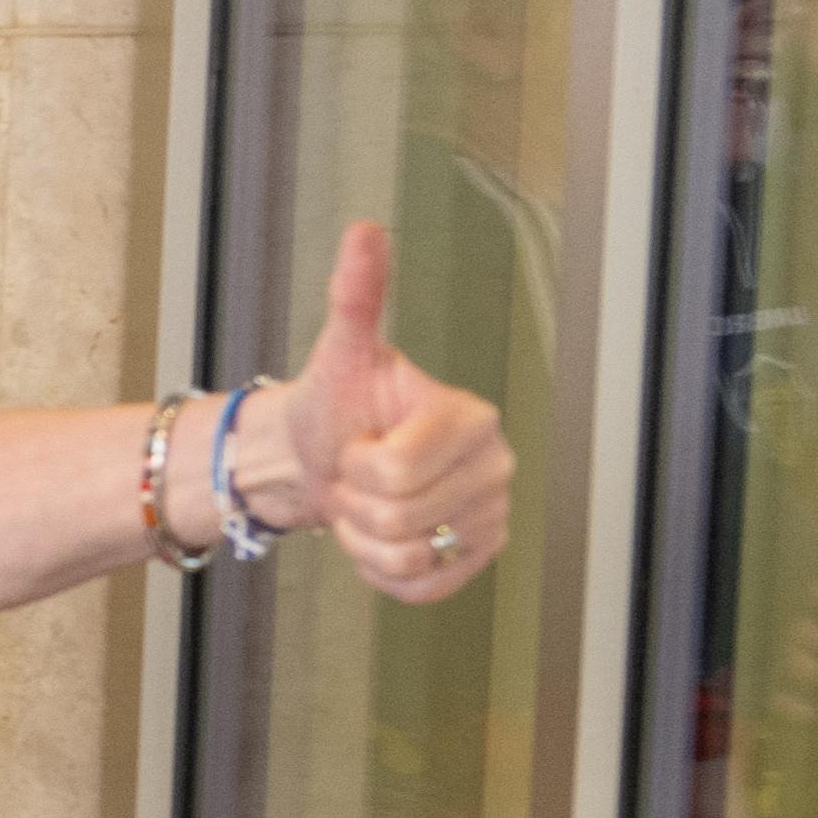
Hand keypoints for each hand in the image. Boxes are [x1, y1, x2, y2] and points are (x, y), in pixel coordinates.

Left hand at [249, 219, 515, 600]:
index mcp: (472, 417)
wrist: (320, 462)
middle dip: (355, 502)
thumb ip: (357, 296)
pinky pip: (419, 587)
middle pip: (397, 517)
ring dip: (363, 539)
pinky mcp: (477, 557)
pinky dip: (382, 572)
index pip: (394, 471)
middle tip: (357, 475)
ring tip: (367, 501)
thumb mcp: (339, 353)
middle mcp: (497, 465)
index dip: (357, 464)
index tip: (361, 440)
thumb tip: (365, 229)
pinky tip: (379, 537)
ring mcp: (492, 515)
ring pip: (405, 555)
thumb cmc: (333, 407)